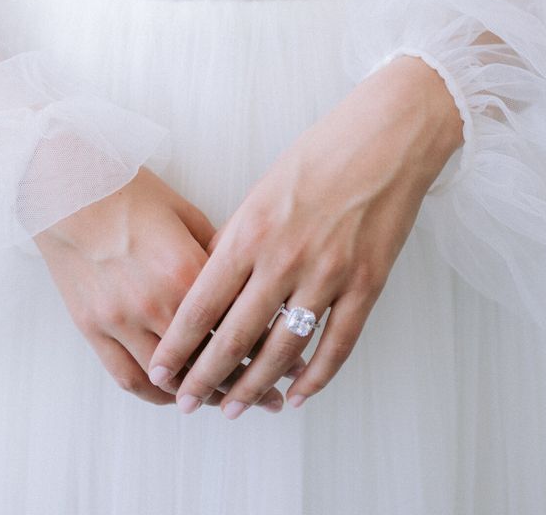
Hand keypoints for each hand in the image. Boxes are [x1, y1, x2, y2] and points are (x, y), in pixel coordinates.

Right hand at [32, 165, 303, 408]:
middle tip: (269, 396)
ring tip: (226, 401)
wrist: (68, 188)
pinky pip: (128, 377)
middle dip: (245, 382)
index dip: (267, 347)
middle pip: (209, 360)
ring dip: (201, 394)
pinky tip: (174, 395)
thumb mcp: (185, 214)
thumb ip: (215, 252)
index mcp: (186, 271)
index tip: (289, 360)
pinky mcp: (92, 328)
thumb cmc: (129, 191)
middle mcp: (156, 303)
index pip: (237, 323)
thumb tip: (242, 280)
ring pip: (170, 379)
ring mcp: (121, 320)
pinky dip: (155, 393)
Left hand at [147, 55, 463, 417]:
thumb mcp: (262, 191)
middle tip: (187, 404)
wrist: (385, 137)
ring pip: (282, 352)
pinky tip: (298, 396)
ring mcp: (328, 275)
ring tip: (234, 408)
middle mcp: (283, 259)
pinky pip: (336, 346)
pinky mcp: (367, 284)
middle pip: (234, 337)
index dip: (178, 346)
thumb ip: (237, 241)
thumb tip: (213, 288)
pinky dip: (316, 378)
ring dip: (255, 386)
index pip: (201, 304)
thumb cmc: (318, 155)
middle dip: (204, 378)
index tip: (161, 371)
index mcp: (250, 232)